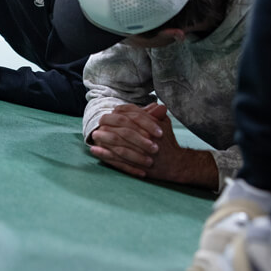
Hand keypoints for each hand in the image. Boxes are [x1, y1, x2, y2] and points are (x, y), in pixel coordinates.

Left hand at [89, 103, 218, 188]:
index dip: (119, 112)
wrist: (177, 164)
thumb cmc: (168, 142)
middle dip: (108, 123)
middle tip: (98, 123)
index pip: (132, 114)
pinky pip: (117, 158)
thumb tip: (142, 104)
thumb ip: (152, 114)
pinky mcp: (136, 165)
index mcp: (152, 124)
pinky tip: (95, 150)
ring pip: (118, 142)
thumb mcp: (164, 124)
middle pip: (123, 126)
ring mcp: (141, 151)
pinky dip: (104, 154)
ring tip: (94, 135)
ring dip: (104, 138)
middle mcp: (147, 136)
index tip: (111, 113)